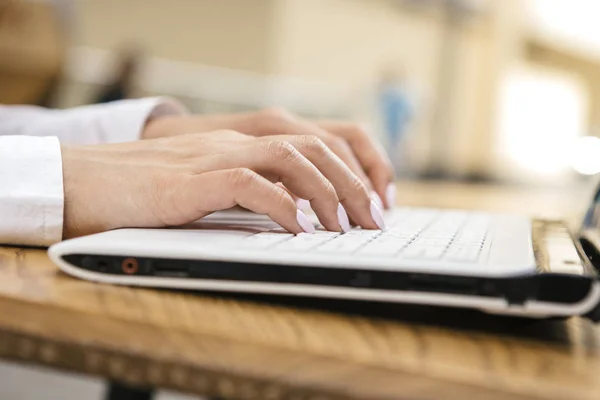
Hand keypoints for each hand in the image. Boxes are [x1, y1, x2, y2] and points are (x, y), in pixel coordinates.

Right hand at [143, 108, 395, 208]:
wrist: (86, 180)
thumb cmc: (145, 190)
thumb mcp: (207, 186)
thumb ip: (246, 192)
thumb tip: (292, 216)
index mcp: (242, 143)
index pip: (314, 140)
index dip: (352, 167)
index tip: (372, 201)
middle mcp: (236, 143)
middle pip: (314, 147)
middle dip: (354, 183)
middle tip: (374, 220)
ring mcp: (215, 157)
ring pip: (291, 156)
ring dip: (327, 192)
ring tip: (345, 226)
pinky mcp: (193, 181)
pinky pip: (250, 183)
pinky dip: (282, 205)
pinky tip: (299, 228)